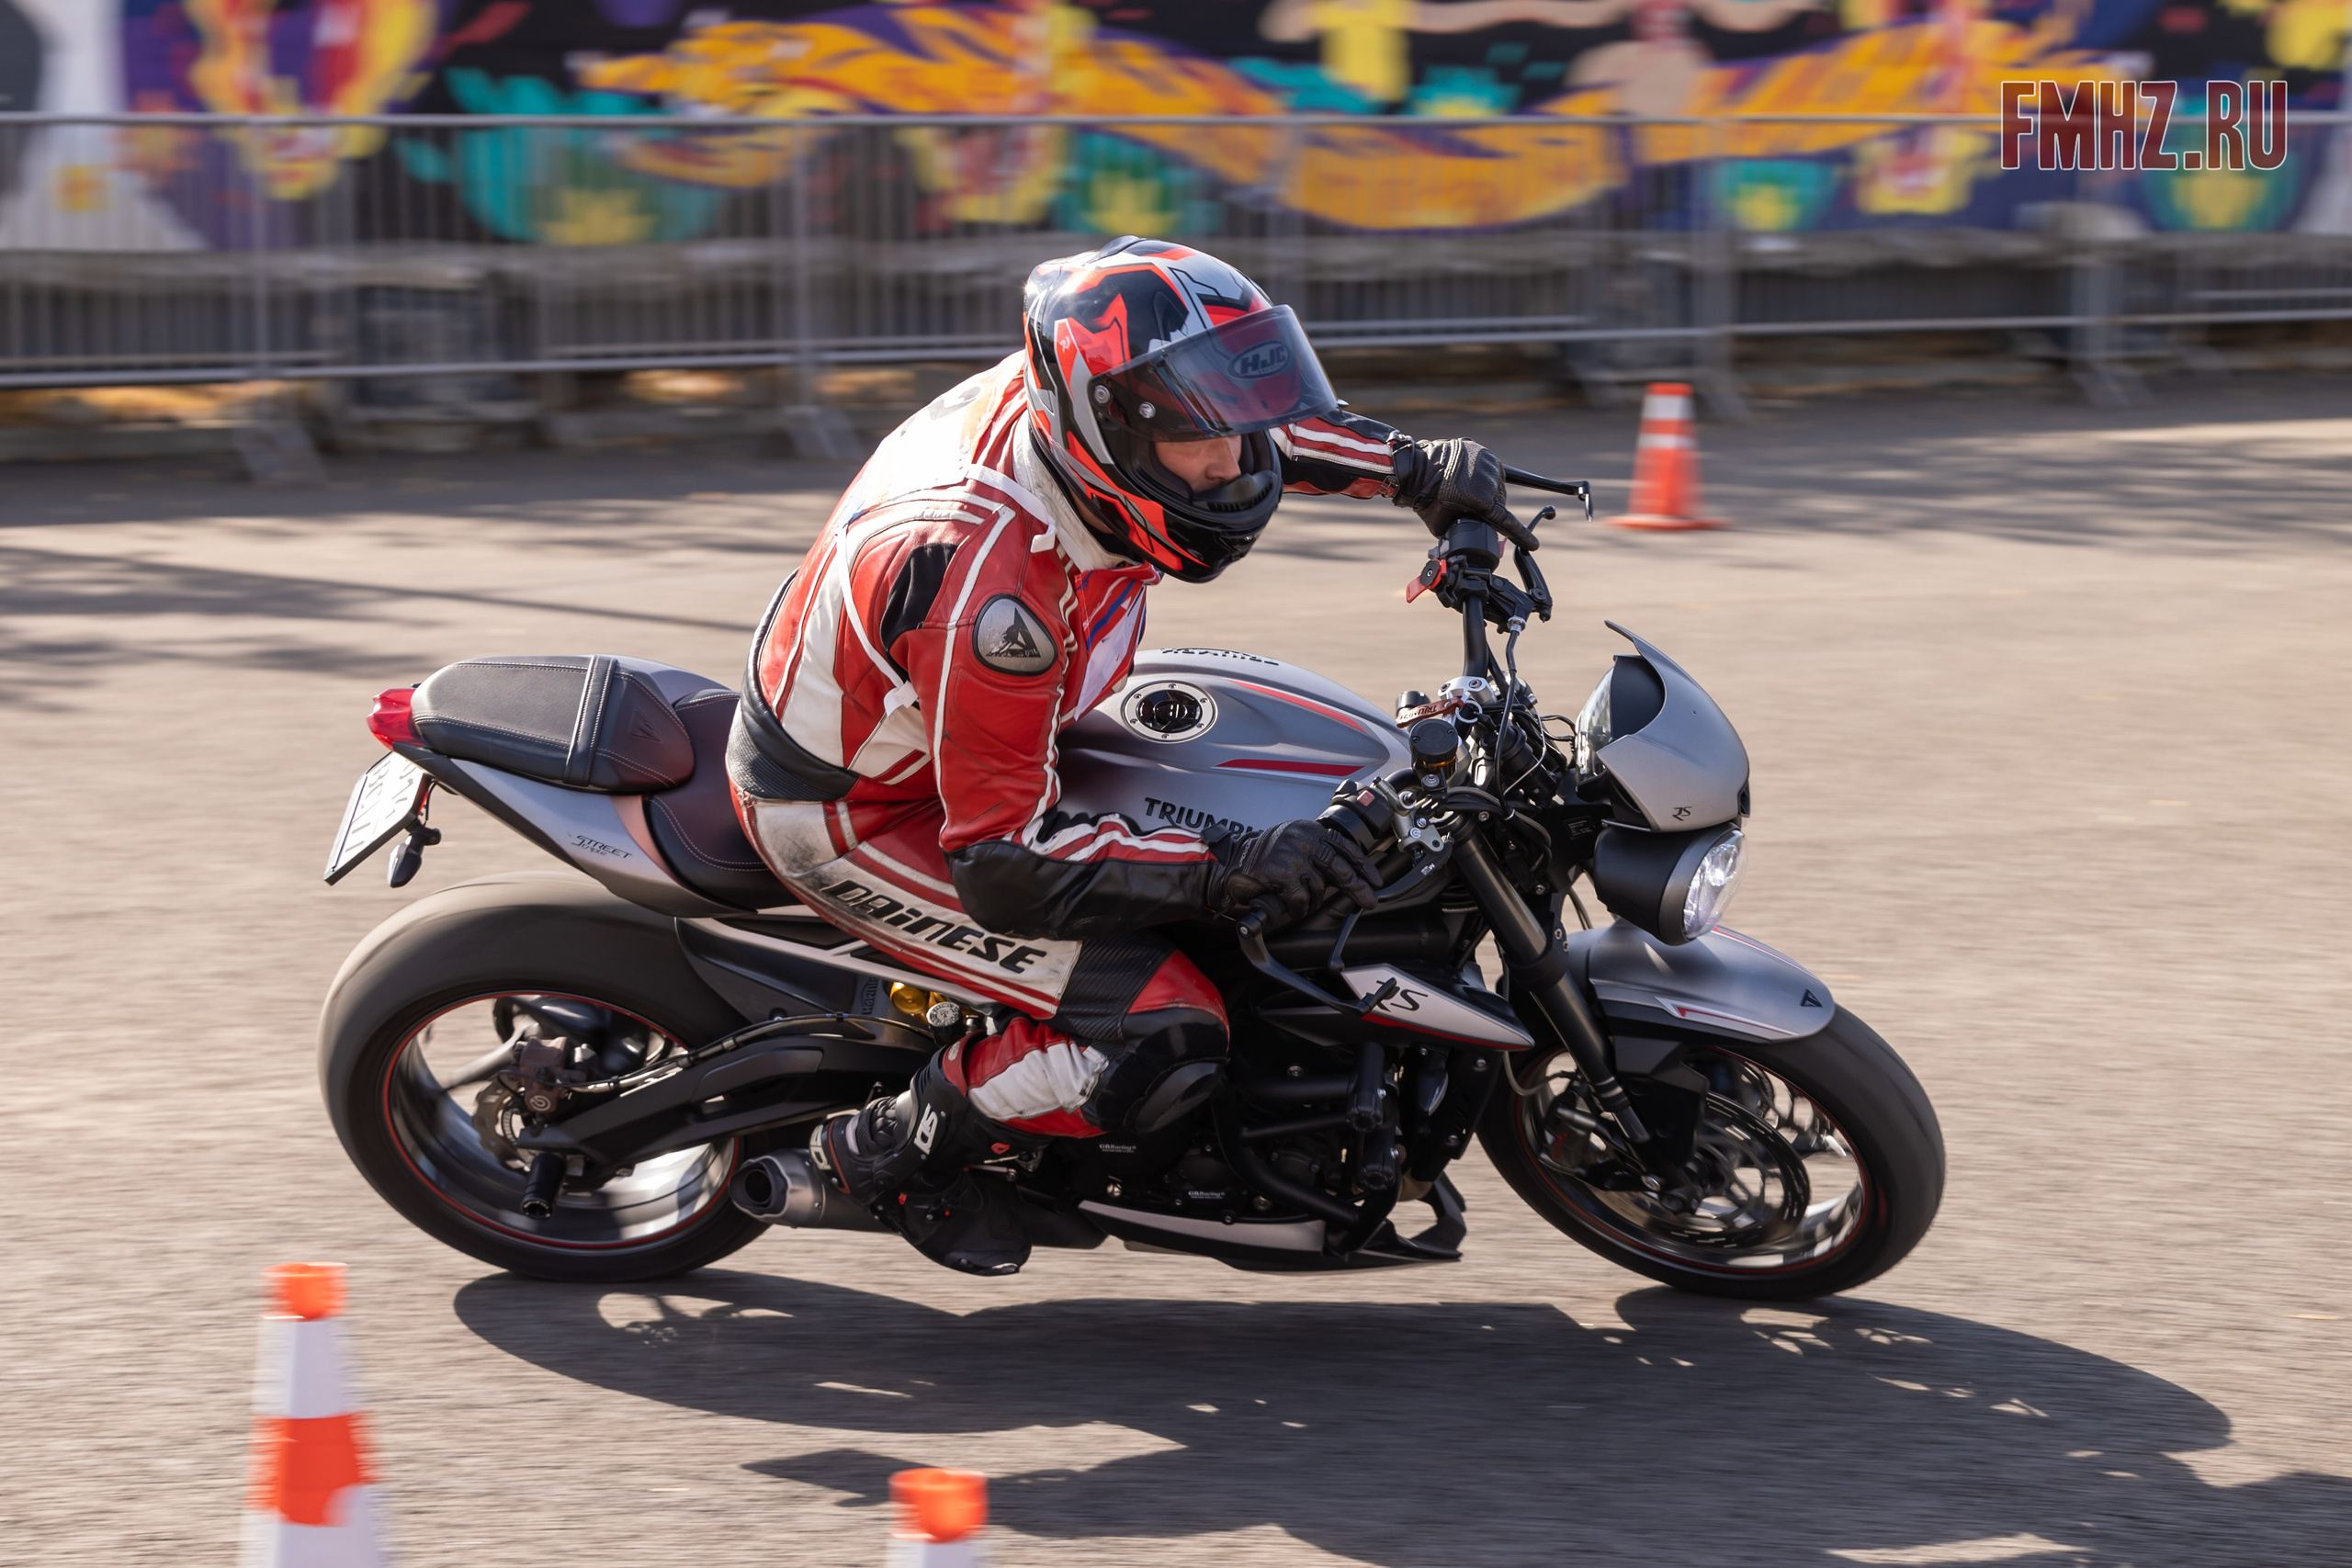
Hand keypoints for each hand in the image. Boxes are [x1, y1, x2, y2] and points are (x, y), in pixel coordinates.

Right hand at [1208, 820, 1379, 928]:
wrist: (1233, 864)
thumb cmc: (1265, 859)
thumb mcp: (1296, 847)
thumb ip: (1318, 855)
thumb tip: (1349, 875)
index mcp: (1309, 830)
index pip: (1344, 846)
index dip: (1362, 865)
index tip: (1374, 880)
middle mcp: (1302, 838)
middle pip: (1339, 866)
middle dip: (1356, 887)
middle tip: (1368, 900)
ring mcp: (1291, 853)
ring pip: (1319, 887)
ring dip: (1311, 901)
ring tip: (1297, 899)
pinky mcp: (1281, 871)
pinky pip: (1301, 899)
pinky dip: (1297, 908)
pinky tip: (1289, 906)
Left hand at [1391, 437, 1538, 551]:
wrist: (1415, 470)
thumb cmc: (1426, 500)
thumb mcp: (1442, 526)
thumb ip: (1461, 535)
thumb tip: (1468, 545)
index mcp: (1482, 501)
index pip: (1507, 522)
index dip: (1522, 536)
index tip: (1534, 545)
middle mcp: (1489, 481)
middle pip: (1500, 502)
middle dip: (1490, 508)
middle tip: (1470, 508)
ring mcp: (1487, 463)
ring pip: (1496, 484)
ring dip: (1488, 490)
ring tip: (1465, 490)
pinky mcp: (1481, 451)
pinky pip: (1489, 467)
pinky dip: (1482, 474)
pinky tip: (1466, 477)